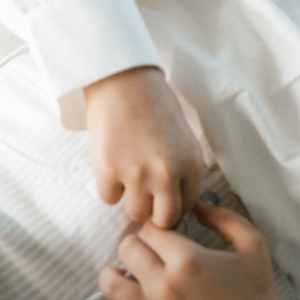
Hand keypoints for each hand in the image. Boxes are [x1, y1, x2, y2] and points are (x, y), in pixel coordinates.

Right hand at [82, 66, 204, 229]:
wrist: (123, 80)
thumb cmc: (154, 105)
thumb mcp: (183, 138)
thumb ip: (182, 170)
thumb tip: (172, 203)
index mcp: (191, 163)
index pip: (186, 206)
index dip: (172, 202)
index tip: (162, 195)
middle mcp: (168, 173)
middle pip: (163, 219)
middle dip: (153, 210)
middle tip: (144, 194)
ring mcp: (137, 175)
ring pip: (135, 212)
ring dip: (129, 198)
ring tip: (127, 173)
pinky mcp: (109, 171)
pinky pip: (109, 198)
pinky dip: (108, 185)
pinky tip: (111, 161)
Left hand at [101, 201, 276, 299]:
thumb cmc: (257, 290)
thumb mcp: (251, 242)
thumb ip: (222, 216)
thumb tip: (194, 205)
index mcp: (188, 259)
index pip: (149, 229)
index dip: (156, 227)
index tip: (165, 235)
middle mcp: (166, 286)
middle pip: (126, 250)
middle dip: (136, 245)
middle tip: (150, 253)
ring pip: (111, 286)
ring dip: (117, 275)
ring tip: (132, 275)